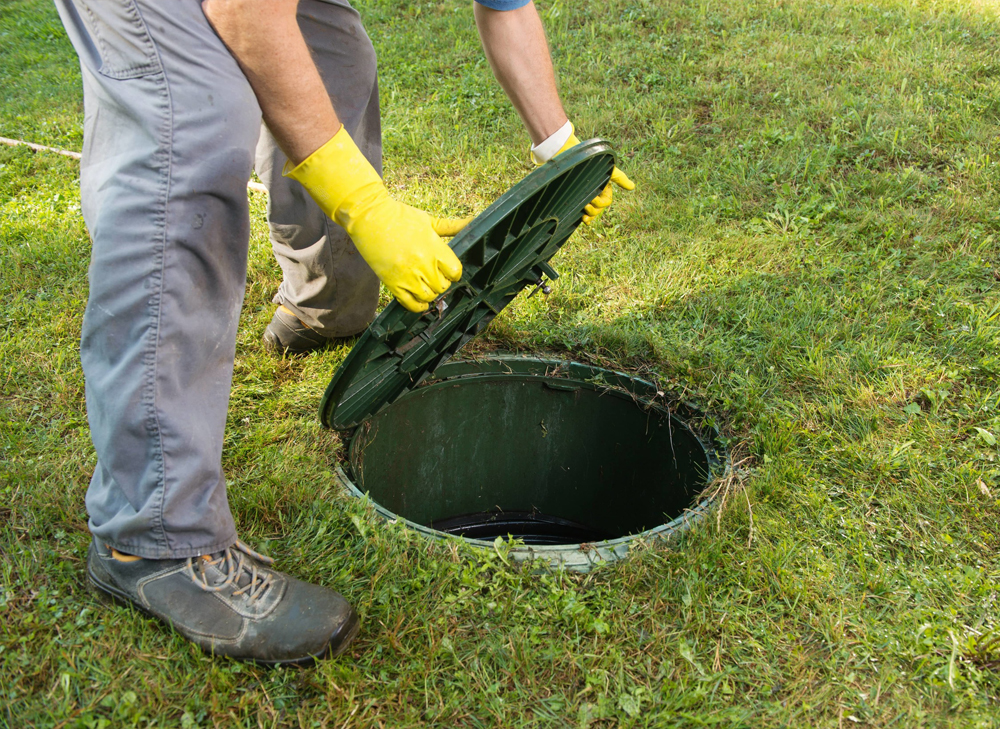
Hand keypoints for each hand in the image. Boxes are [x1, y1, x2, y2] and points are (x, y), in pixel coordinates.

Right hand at [285, 127, 468, 311]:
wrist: (370, 217)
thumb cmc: (401, 217)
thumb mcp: (429, 220)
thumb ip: (452, 226)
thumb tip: (474, 222)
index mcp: (434, 247)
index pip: (455, 271)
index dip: (454, 273)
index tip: (449, 270)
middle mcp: (423, 263)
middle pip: (442, 286)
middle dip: (442, 282)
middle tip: (435, 276)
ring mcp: (407, 275)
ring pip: (429, 297)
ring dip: (430, 293)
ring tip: (426, 285)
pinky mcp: (392, 283)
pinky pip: (410, 304)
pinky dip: (418, 306)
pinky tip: (420, 300)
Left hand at [553, 132, 634, 223]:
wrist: (574, 156)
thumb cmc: (592, 161)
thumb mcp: (608, 170)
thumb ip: (620, 179)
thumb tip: (632, 187)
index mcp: (604, 187)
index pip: (605, 201)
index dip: (600, 204)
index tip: (592, 199)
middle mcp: (595, 192)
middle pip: (598, 208)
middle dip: (594, 211)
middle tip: (585, 207)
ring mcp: (585, 195)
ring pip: (591, 211)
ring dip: (589, 216)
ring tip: (583, 216)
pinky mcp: (576, 196)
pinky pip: (581, 210)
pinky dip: (583, 217)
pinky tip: (582, 221)